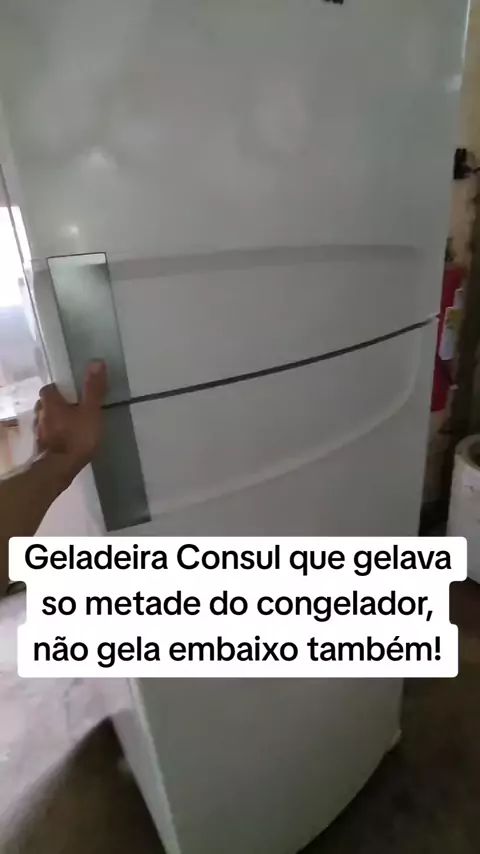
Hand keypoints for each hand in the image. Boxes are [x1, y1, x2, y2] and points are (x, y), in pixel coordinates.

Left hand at [34, 360, 106, 485]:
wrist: (58, 469)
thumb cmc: (75, 437)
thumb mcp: (90, 411)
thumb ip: (93, 388)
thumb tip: (96, 361)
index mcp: (50, 402)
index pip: (49, 388)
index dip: (60, 389)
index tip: (72, 392)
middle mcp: (40, 414)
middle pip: (46, 404)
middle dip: (58, 405)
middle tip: (74, 408)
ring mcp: (39, 432)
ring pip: (46, 420)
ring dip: (56, 420)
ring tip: (72, 424)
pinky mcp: (41, 447)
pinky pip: (48, 435)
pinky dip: (55, 435)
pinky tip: (66, 441)